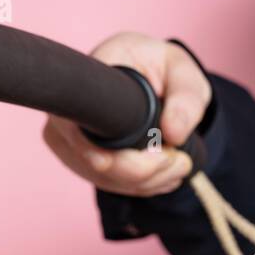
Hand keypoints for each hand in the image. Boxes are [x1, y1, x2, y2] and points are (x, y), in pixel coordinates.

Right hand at [41, 31, 210, 195]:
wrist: (151, 78)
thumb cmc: (162, 68)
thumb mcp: (182, 71)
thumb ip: (185, 98)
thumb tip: (173, 134)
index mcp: (89, 81)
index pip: (85, 124)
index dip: (121, 154)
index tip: (164, 156)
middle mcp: (69, 112)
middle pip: (97, 162)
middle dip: (147, 172)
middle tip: (181, 161)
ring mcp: (70, 140)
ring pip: (105, 178)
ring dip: (149, 181)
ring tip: (179, 163)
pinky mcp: (79, 160)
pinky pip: (109, 184)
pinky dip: (141, 186)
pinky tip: (164, 173)